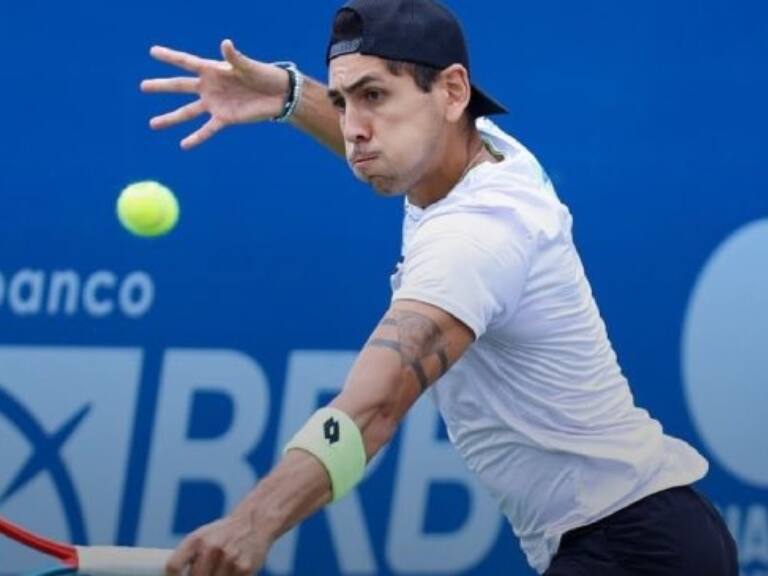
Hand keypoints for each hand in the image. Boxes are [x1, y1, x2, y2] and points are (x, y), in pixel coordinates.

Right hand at [141, 39, 289, 148]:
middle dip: (161, 86)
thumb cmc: (264, 74)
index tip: (152, 51)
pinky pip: (207, 129)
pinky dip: (196, 138)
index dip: (170, 56)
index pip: (186, 62)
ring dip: (170, 118)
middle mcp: (209, 87)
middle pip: (180, 86)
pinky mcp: (224, 118)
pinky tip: (183, 145)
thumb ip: (234, 58)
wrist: (279, 95)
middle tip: (143, 86)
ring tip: (152, 124)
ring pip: (187, 112)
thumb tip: (225, 44)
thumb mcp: (249, 66)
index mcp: (213, 69)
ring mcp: (215, 103)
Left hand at [165, 513, 271, 575]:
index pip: (173, 566)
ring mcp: (229, 559)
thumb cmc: (224, 533)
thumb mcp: (202, 536)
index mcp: (197, 539)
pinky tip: (229, 572)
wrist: (255, 521)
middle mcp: (212, 548)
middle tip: (203, 573)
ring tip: (218, 571)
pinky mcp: (245, 569)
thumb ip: (188, 556)